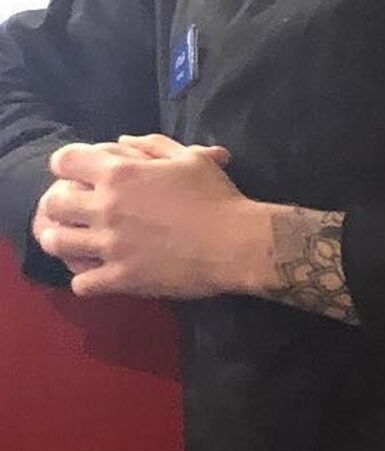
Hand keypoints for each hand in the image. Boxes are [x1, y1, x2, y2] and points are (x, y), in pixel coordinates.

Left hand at [33, 134, 271, 298]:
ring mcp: (111, 245)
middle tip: (77, 214)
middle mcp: (106, 207)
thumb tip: (121, 141)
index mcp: (119, 173)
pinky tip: (100, 276)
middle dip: (60, 206)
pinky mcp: (123, 278)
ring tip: (79, 245)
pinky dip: (86, 281)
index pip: (63, 161)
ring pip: (57, 243)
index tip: (81, 177)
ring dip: (63, 242)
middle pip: (53, 203)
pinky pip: (82, 284)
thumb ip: (153, 146)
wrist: (240, 245)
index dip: (68, 167)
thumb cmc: (220, 198)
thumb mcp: (191, 159)